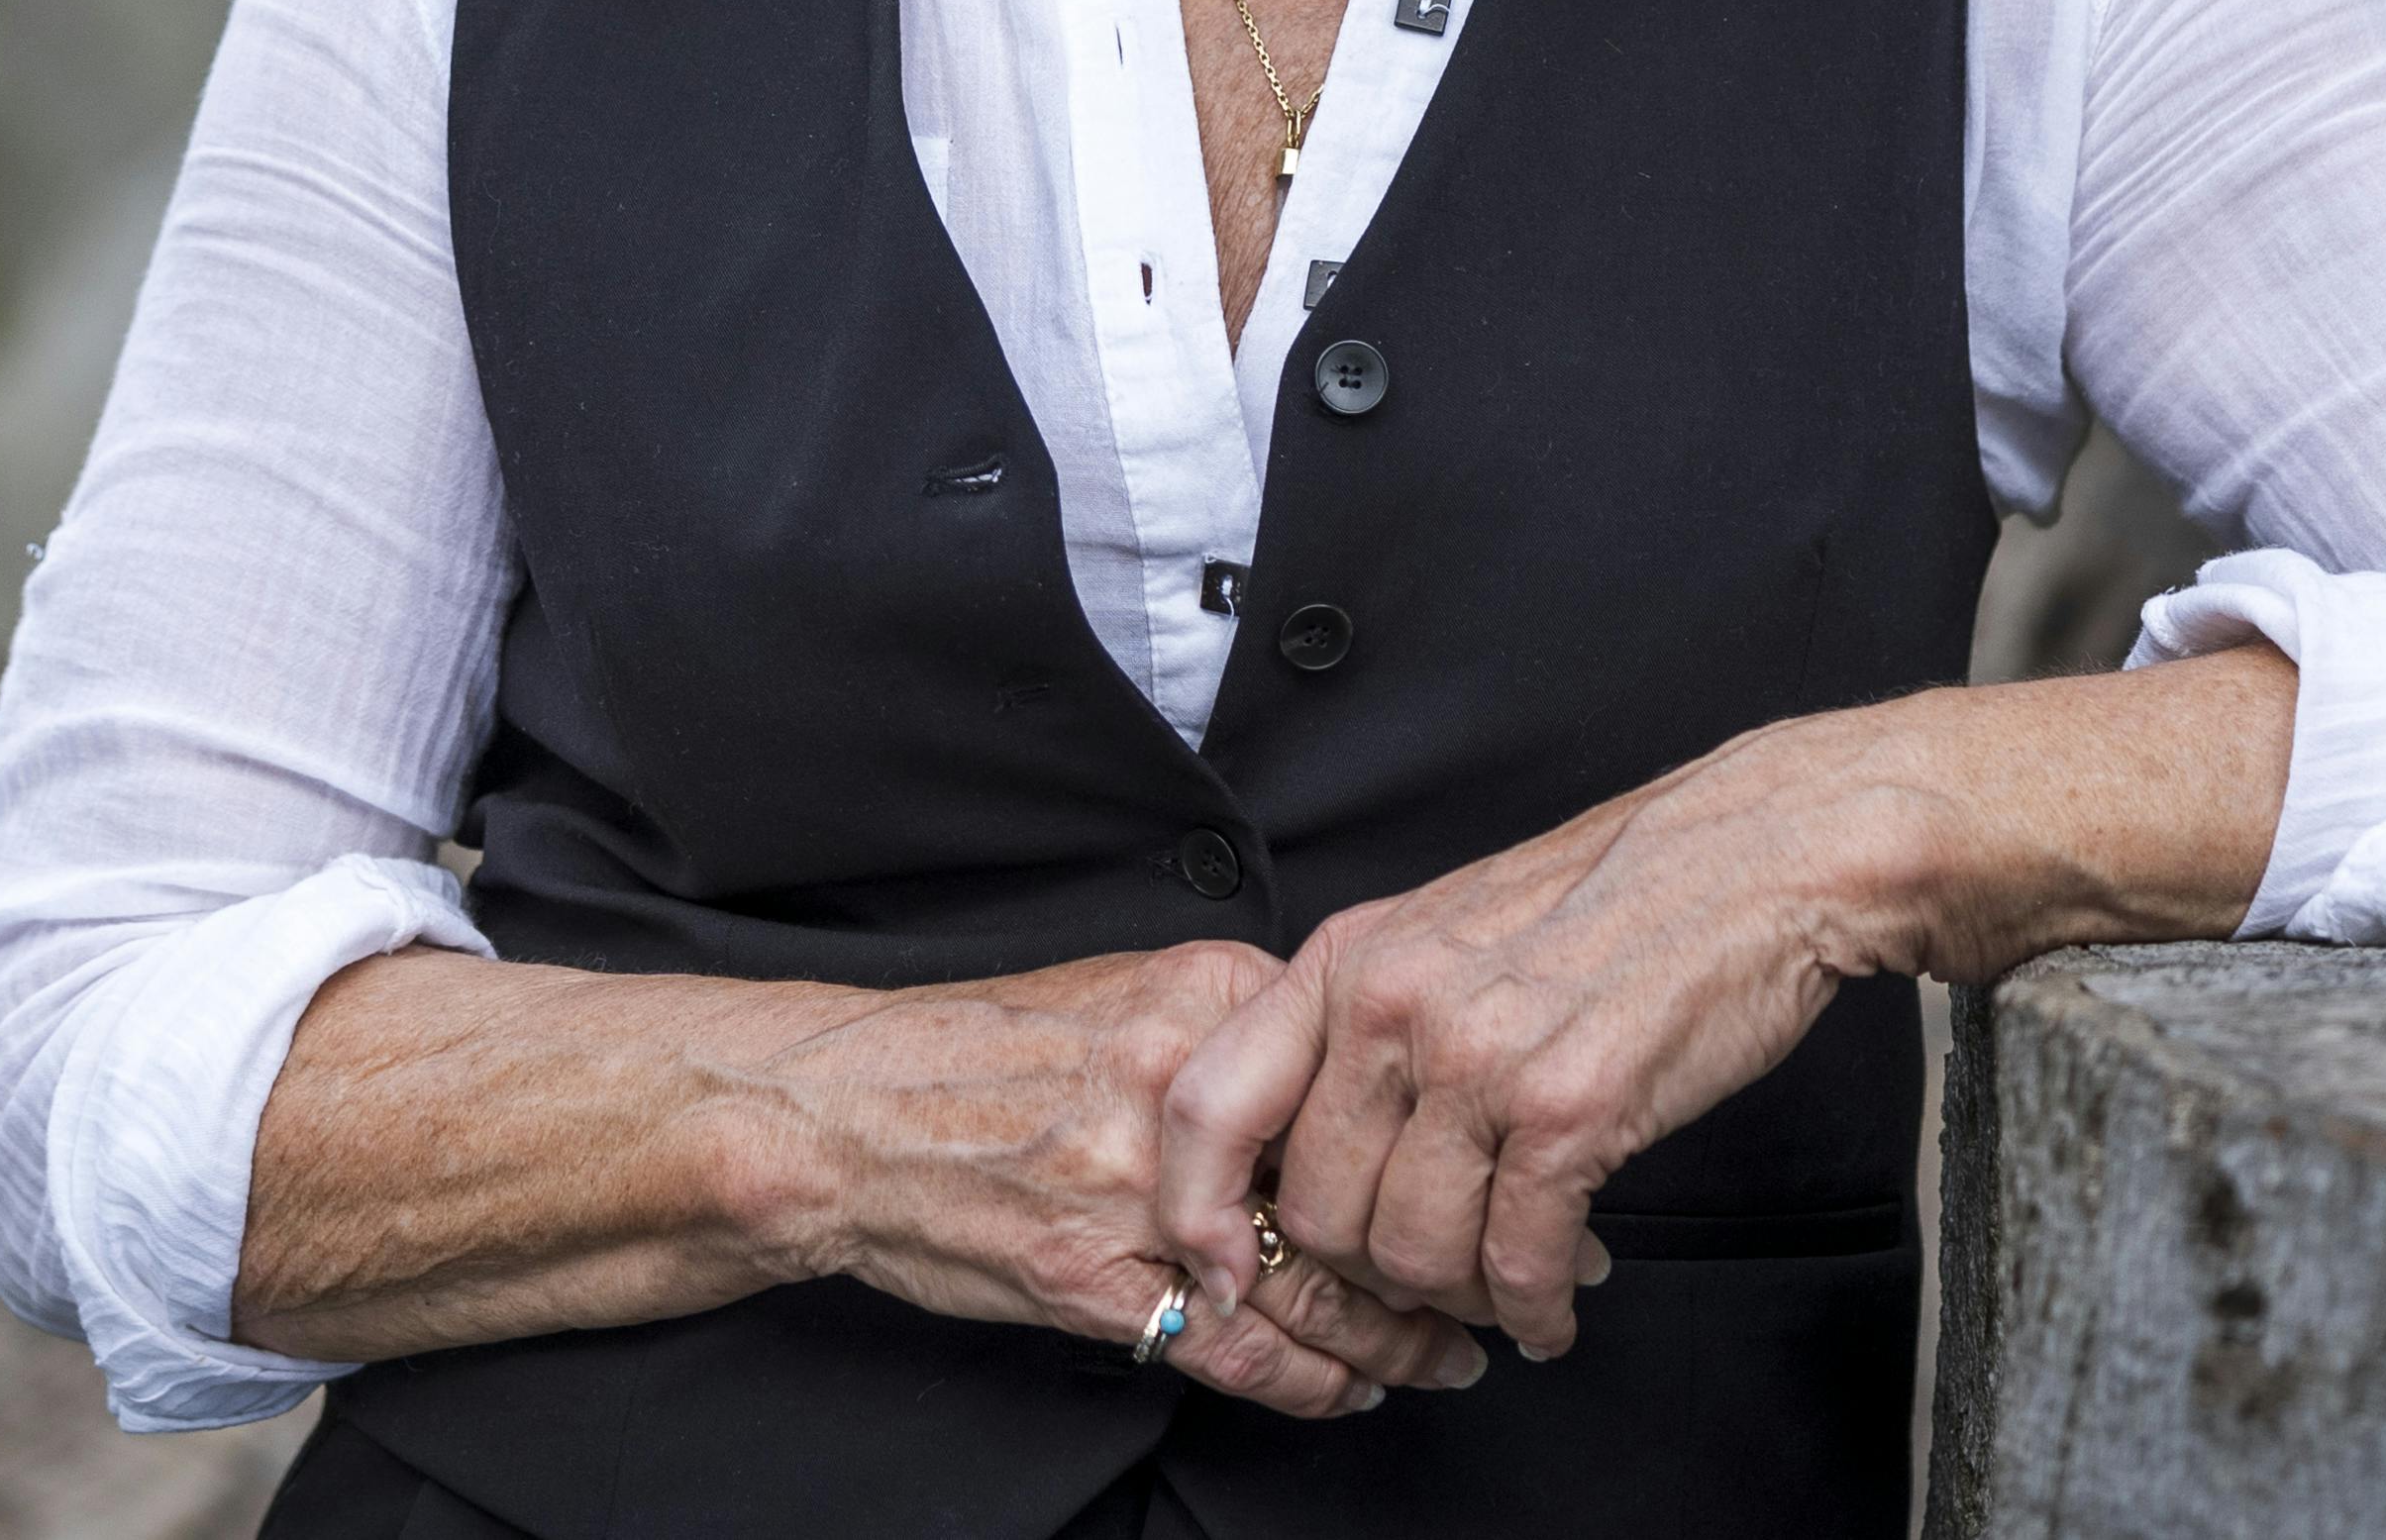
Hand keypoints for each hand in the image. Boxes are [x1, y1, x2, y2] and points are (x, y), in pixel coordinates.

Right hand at [740, 938, 1487, 1418]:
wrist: (845, 1112)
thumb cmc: (979, 1053)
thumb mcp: (1122, 993)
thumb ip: (1236, 1027)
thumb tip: (1355, 1064)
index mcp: (1201, 995)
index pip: (1369, 1071)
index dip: (1458, 1131)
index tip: (1528, 1155)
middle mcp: (1184, 1086)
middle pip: (1362, 1181)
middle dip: (1460, 1240)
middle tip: (1540, 1271)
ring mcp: (1139, 1188)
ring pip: (1315, 1277)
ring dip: (1404, 1330)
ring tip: (1462, 1349)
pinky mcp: (1097, 1276)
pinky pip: (1238, 1349)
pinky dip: (1312, 1381)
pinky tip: (1357, 1391)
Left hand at [1146, 658, 2299, 1363]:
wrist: (1755, 860)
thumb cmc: (1605, 906)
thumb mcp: (1442, 936)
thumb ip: (1363, 1033)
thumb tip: (1311, 1165)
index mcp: (1346, 959)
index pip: (1205, 1105)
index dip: (1198, 1213)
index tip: (1228, 1275)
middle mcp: (1392, 1003)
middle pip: (1317, 1215)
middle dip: (1374, 1276)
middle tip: (1434, 1282)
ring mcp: (1479, 1055)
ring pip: (1412, 1255)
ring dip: (1463, 1298)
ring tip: (1507, 1284)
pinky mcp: (1573, 1106)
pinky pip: (1520, 1261)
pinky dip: (1537, 1309)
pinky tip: (1557, 1305)